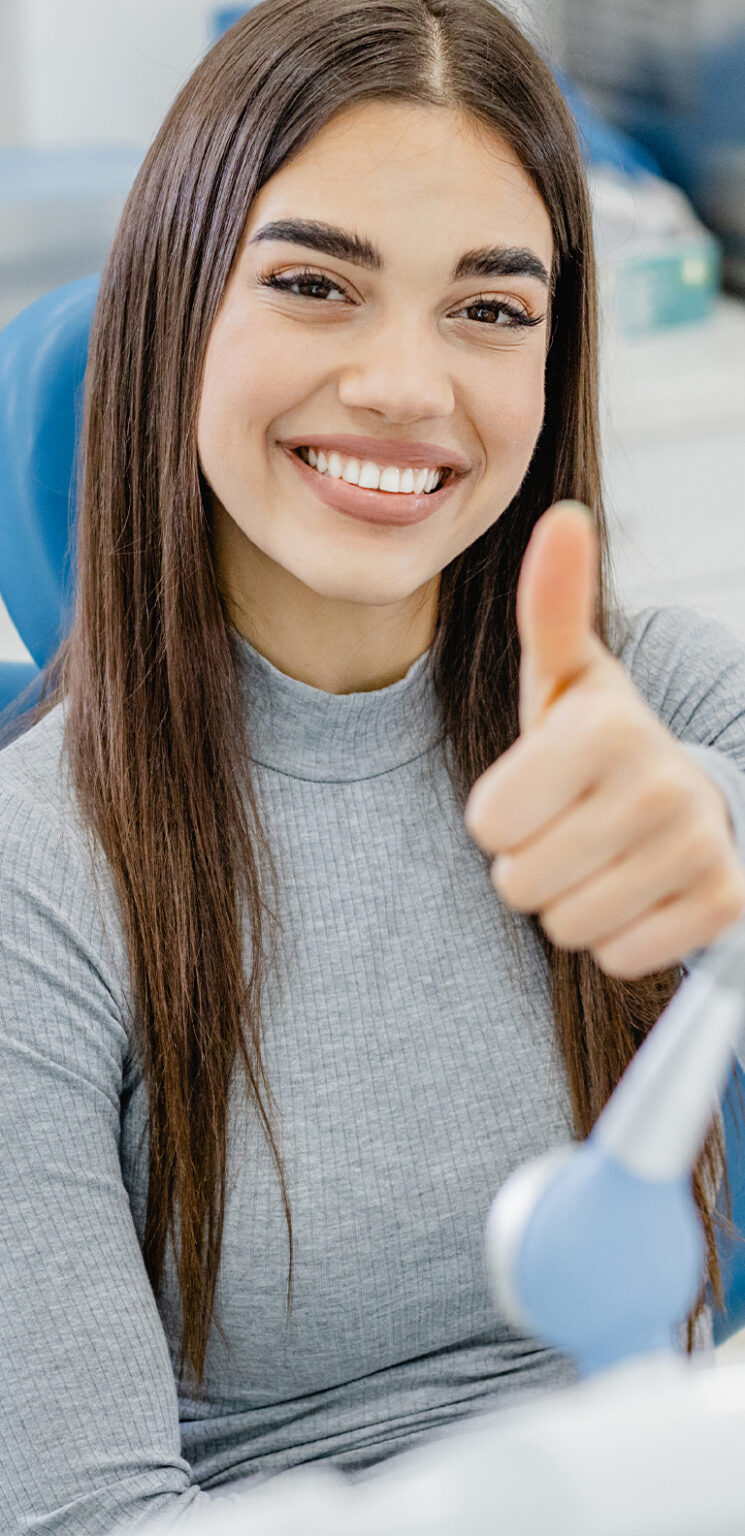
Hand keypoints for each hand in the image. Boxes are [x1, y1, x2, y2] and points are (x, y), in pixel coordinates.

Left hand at [464, 501, 744, 978]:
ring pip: (567, 928)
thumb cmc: (598, 739)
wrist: (685, 798)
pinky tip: (637, 890)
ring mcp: (700, 849)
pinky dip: (617, 936)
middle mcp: (663, 785)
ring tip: (599, 855)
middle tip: (569, 825)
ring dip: (570, 901)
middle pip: (519, 883)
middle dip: (530, 862)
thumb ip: (551, 605)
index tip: (538, 787)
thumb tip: (561, 515)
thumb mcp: (565, 674)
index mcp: (608, 726)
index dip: (498, 814)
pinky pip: (619, 958)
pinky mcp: (724, 905)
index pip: (488, 824)